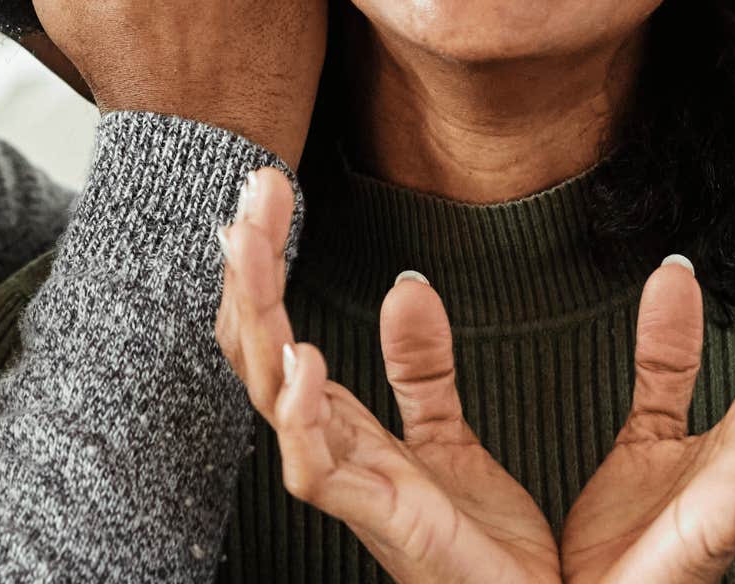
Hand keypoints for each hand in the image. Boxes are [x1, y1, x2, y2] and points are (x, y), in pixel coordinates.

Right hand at [217, 169, 560, 582]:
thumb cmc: (485, 547)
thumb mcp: (451, 435)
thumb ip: (424, 365)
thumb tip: (407, 284)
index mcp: (345, 430)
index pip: (279, 330)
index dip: (267, 261)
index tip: (270, 187)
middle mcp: (332, 454)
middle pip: (261, 349)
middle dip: (251, 268)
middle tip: (256, 187)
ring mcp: (348, 487)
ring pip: (269, 395)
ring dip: (257, 317)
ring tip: (250, 245)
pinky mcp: (378, 521)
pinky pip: (316, 470)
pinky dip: (302, 414)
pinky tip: (303, 357)